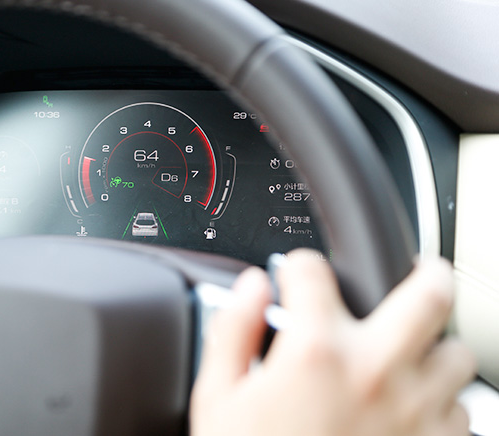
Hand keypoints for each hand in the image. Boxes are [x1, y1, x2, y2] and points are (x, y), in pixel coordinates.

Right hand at [190, 250, 475, 435]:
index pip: (313, 272)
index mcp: (316, 352)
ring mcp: (417, 413)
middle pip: (428, 293)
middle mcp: (377, 372)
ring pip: (457, 354)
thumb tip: (249, 286)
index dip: (297, 266)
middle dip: (424, 271)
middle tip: (419, 269)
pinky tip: (410, 411)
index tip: (294, 276)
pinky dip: (441, 404)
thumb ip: (231, 329)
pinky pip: (462, 412)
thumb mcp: (217, 398)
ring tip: (407, 357)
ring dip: (433, 348)